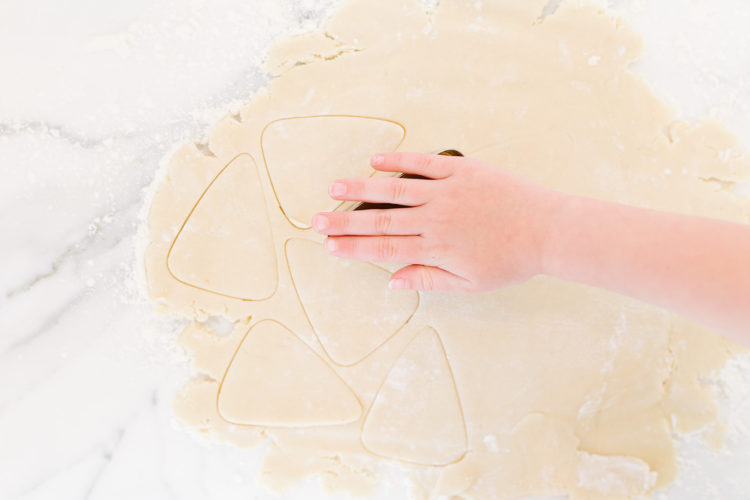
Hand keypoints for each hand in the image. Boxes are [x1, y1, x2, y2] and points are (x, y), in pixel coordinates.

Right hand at [311, 152, 564, 292]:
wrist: (547, 229)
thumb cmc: (510, 260)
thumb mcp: (469, 283)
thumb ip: (428, 280)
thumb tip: (393, 282)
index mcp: (436, 248)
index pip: (385, 248)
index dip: (354, 248)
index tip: (330, 247)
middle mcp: (436, 218)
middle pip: (381, 220)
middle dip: (345, 222)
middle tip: (317, 221)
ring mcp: (447, 192)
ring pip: (395, 189)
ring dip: (362, 188)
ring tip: (335, 187)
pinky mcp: (461, 170)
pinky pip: (424, 163)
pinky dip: (399, 160)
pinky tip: (375, 160)